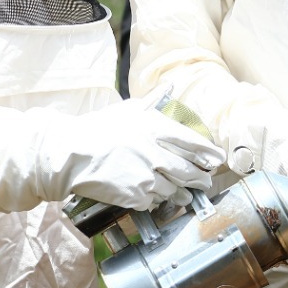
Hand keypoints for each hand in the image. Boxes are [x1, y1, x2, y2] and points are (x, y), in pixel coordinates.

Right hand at [62, 99, 223, 210]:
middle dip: (201, 177)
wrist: (70, 155)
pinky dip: (158, 199)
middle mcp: (155, 153)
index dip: (208, 152)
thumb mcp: (127, 109)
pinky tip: (156, 196)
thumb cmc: (97, 129)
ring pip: (175, 189)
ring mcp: (147, 176)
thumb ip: (153, 100)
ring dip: (182, 192)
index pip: (193, 143)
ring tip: (185, 194)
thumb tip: (169, 86)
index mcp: (155, 129)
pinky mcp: (136, 196)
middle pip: (190, 170)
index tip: (217, 159)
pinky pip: (156, 201)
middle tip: (205, 181)